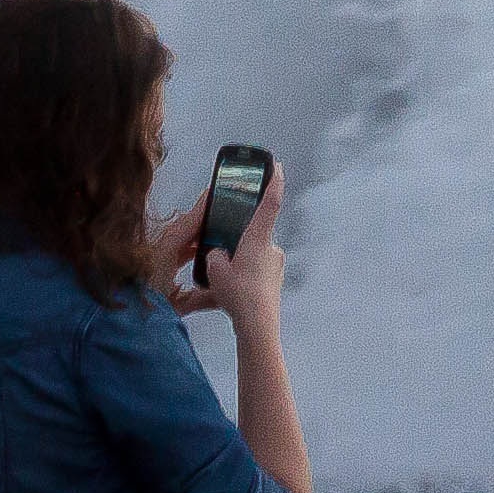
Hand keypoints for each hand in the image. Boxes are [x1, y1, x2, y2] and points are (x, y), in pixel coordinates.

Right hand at [172, 164, 283, 324]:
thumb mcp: (215, 271)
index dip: (273, 182)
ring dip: (238, 263)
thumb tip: (220, 255)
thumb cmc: (239, 297)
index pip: (269, 203)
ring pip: (252, 255)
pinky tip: (232, 293)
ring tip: (225, 284)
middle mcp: (272, 248)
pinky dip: (243, 277)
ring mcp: (276, 265)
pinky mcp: (275, 280)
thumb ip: (216, 255)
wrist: (258, 326)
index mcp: (258, 239)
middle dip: (236, 244)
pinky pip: (255, 271)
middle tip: (224, 262)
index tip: (278, 166)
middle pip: (252, 235)